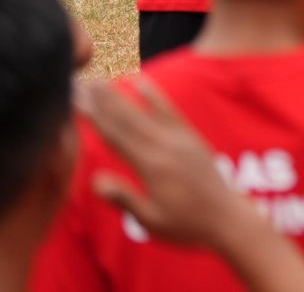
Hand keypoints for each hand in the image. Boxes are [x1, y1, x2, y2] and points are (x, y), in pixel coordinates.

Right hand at [80, 78, 256, 250]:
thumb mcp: (151, 221)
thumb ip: (124, 199)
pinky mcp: (191, 137)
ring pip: (145, 110)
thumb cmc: (186, 226)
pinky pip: (169, 111)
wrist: (229, 219)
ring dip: (121, 93)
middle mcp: (166, 146)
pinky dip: (153, 95)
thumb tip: (95, 181)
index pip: (116, 137)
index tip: (74, 99)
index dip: (94, 117)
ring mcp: (180, 139)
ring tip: (100, 78)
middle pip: (127, 118)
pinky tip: (139, 81)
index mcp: (152, 166)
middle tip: (79, 80)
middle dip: (101, 99)